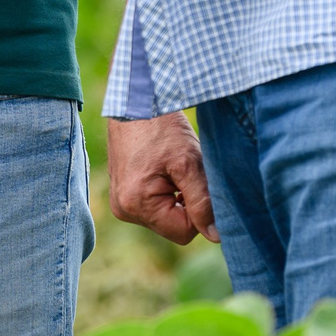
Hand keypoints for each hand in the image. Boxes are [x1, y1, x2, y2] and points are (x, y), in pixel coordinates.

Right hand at [106, 113, 215, 244]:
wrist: (136, 99)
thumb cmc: (161, 127)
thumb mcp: (190, 163)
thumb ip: (204, 203)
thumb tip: (216, 236)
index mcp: (136, 204)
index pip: (185, 232)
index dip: (200, 210)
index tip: (197, 180)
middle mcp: (123, 208)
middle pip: (173, 226)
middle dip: (186, 202)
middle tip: (184, 170)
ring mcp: (120, 201)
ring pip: (166, 216)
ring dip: (177, 196)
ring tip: (172, 166)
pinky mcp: (122, 193)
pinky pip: (154, 205)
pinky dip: (165, 191)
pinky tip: (163, 167)